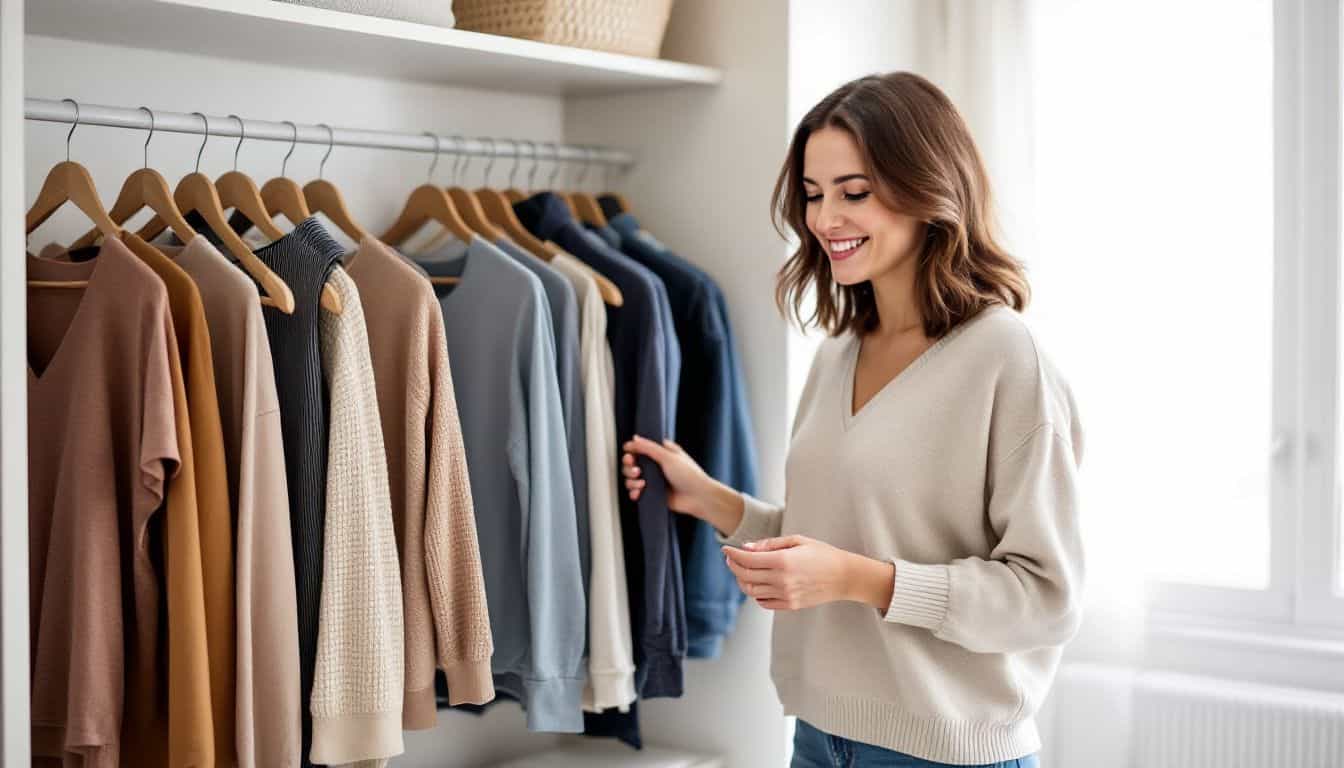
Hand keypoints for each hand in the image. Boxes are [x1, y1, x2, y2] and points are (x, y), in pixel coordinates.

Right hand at [621, 435, 711, 514]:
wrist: (699, 497)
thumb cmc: (689, 475)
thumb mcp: (668, 456)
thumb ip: (648, 447)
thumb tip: (633, 439)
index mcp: (661, 453)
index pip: (639, 449)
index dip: (631, 452)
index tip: (630, 456)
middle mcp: (655, 466)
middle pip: (631, 464)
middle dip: (629, 468)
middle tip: (636, 471)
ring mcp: (653, 480)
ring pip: (631, 479)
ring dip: (631, 481)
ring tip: (642, 483)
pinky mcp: (652, 493)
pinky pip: (636, 492)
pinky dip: (634, 493)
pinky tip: (639, 493)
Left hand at [723, 535, 894, 611]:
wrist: (844, 576)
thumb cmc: (822, 554)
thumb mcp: (797, 541)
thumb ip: (769, 544)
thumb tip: (746, 548)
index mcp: (783, 561)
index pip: (747, 559)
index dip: (732, 554)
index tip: (725, 549)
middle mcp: (781, 580)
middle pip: (745, 576)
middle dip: (733, 566)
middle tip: (730, 558)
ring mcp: (785, 595)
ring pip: (751, 591)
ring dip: (742, 580)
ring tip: (742, 570)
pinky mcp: (790, 605)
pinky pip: (763, 602)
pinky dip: (755, 593)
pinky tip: (757, 583)